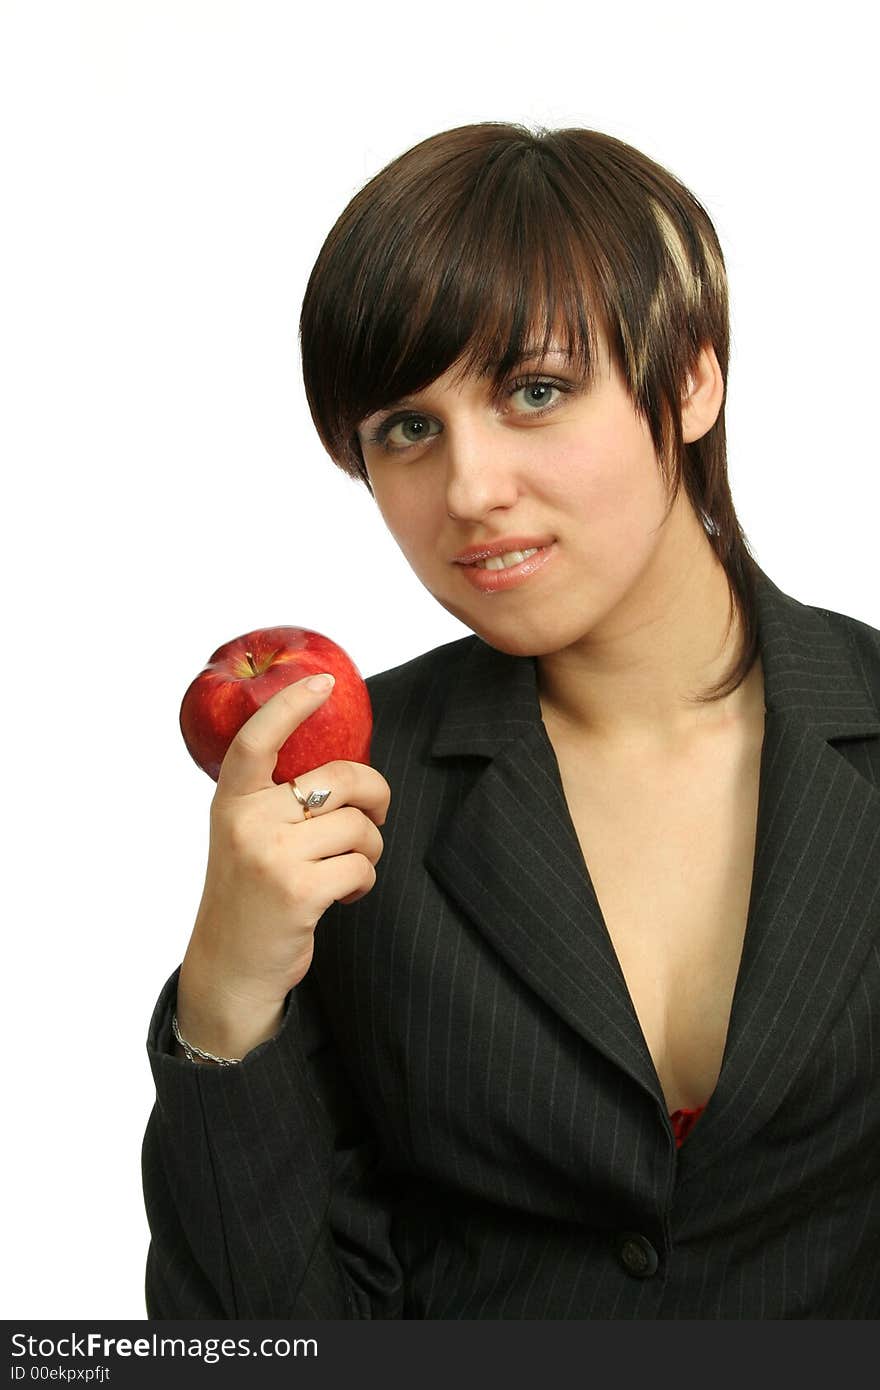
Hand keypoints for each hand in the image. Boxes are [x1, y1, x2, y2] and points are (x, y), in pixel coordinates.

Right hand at [176, 673, 389, 1058]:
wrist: (231, 967)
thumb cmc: (251, 893)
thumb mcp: (246, 836)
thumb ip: (276, 801)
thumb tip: (348, 770)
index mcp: (231, 801)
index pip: (257, 739)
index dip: (291, 705)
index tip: (324, 682)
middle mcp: (246, 822)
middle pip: (340, 779)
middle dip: (375, 793)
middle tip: (377, 812)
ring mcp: (271, 856)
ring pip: (359, 827)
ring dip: (370, 848)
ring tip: (348, 868)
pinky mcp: (298, 892)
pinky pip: (361, 865)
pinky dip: (364, 880)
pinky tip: (346, 894)